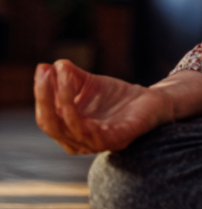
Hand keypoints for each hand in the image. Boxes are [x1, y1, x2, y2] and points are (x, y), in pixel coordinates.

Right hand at [35, 59, 173, 154]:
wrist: (152, 101)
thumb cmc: (117, 96)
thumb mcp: (90, 84)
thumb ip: (71, 77)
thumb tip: (48, 65)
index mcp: (69, 131)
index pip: (46, 117)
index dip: (41, 94)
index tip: (42, 68)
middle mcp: (79, 142)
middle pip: (52, 125)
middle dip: (45, 97)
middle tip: (45, 71)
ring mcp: (97, 144)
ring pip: (70, 128)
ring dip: (63, 98)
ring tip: (64, 74)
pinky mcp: (116, 140)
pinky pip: (93, 133)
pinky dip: (81, 116)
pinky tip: (76, 96)